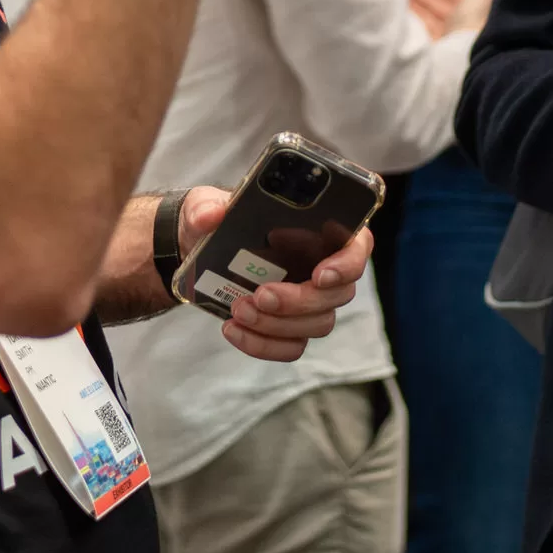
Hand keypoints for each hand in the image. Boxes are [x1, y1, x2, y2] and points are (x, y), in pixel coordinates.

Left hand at [176, 187, 369, 362]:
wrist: (196, 251)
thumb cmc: (216, 220)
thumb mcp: (205, 205)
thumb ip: (206, 207)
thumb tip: (211, 214)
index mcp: (318, 228)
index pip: (357, 246)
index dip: (347, 264)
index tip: (319, 275)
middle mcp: (324, 266)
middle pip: (337, 295)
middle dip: (299, 301)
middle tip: (260, 295)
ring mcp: (310, 301)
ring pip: (317, 325)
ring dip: (278, 325)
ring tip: (239, 311)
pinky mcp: (291, 327)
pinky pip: (292, 346)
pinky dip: (263, 345)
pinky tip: (234, 330)